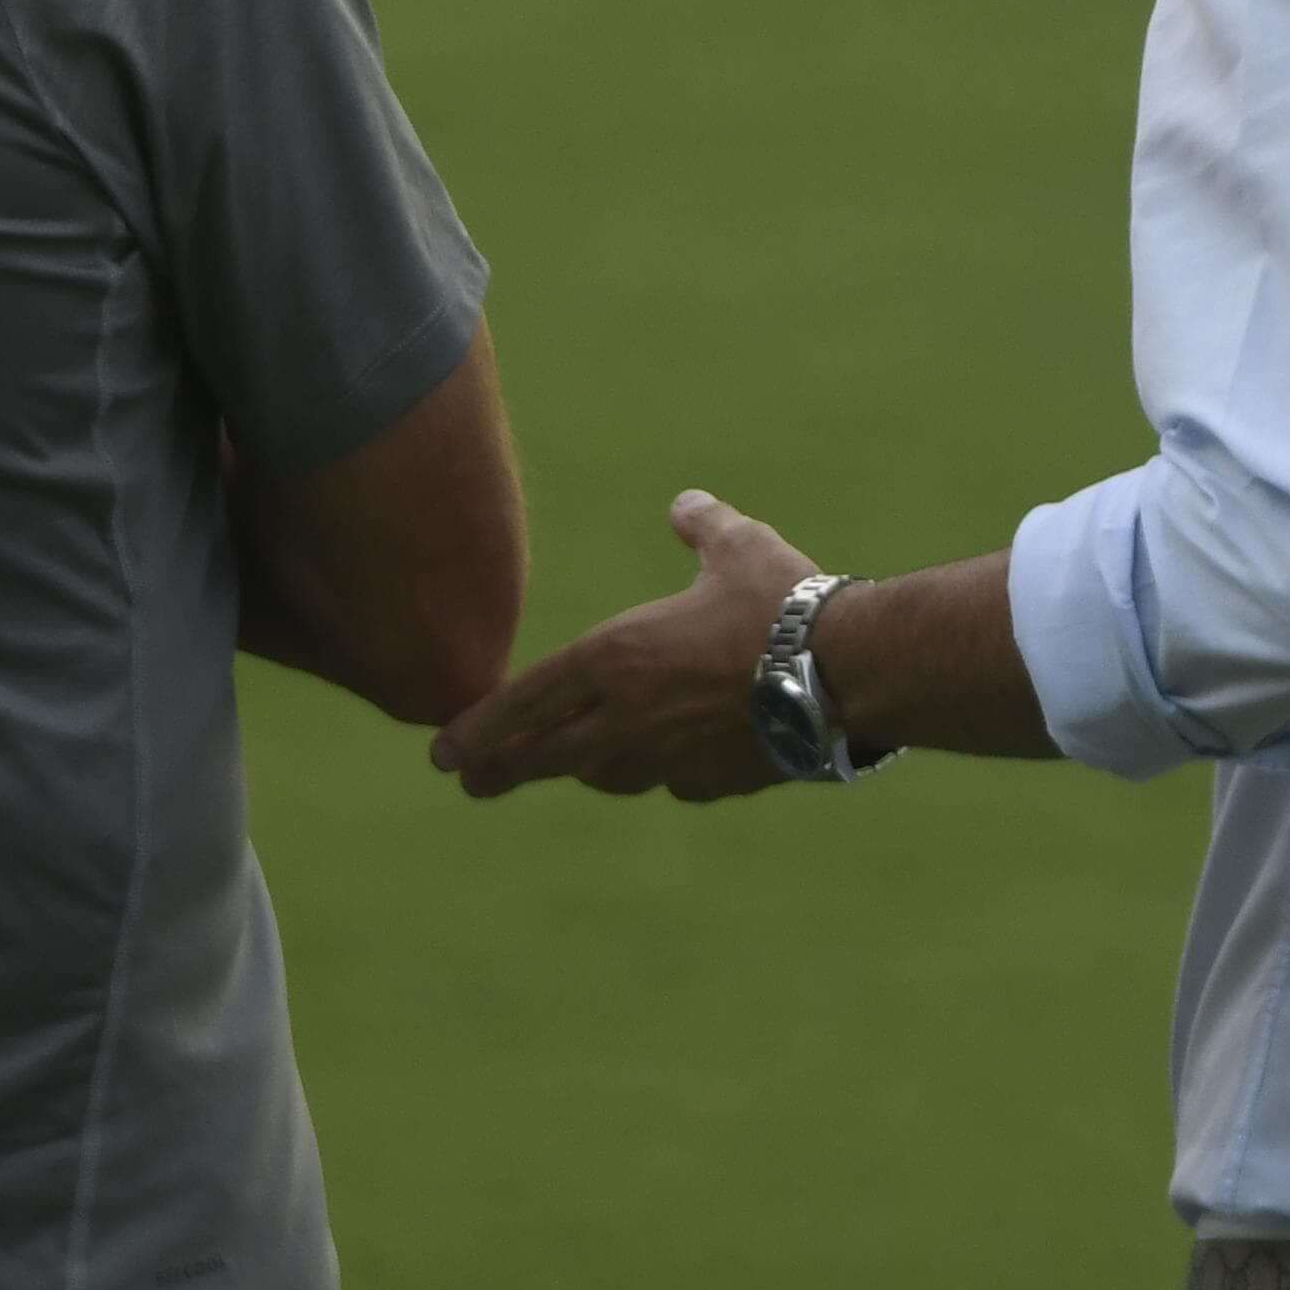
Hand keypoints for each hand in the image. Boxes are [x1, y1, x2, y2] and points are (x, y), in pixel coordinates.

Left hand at [429, 491, 815, 802]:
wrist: (847, 672)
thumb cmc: (783, 599)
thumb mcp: (736, 545)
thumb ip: (700, 526)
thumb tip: (684, 505)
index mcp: (613, 659)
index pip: (522, 703)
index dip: (477, 729)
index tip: (442, 752)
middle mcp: (626, 719)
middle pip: (544, 757)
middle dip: (500, 769)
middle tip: (471, 780)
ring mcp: (667, 759)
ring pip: (604, 774)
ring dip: (578, 769)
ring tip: (564, 766)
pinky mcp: (712, 783)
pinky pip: (671, 782)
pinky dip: (658, 772)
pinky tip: (666, 764)